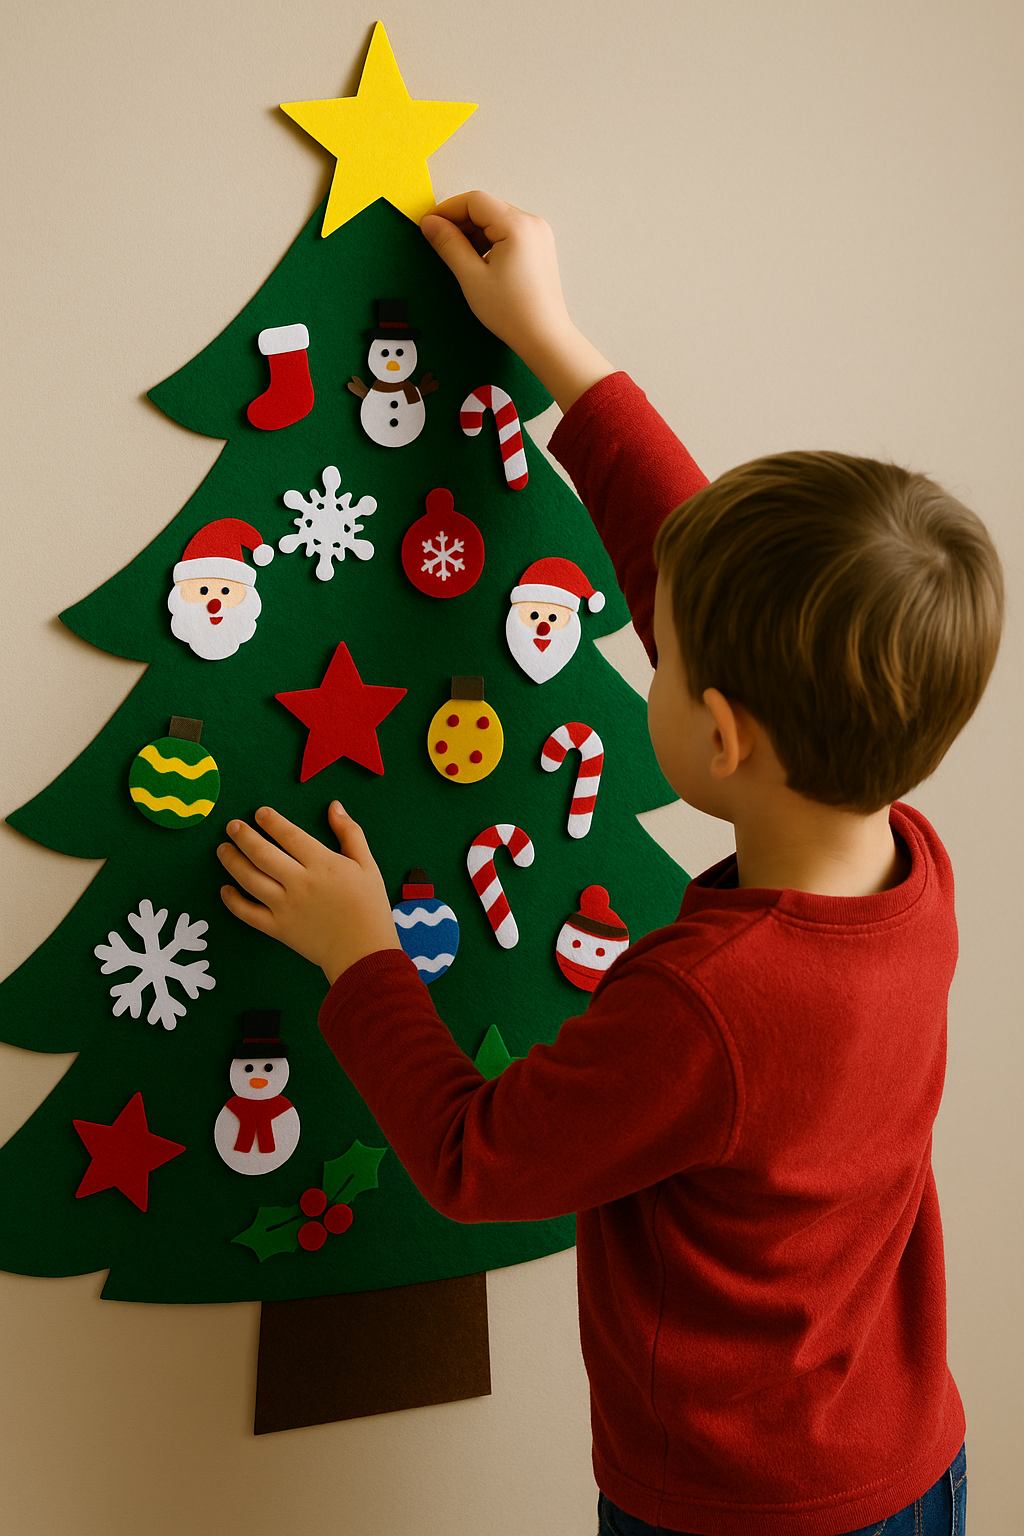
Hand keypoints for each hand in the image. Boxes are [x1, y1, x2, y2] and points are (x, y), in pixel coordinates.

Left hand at [217, 803, 401, 985]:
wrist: (364, 952)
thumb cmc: (369, 906)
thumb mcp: (367, 864)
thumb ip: (350, 833)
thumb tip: (334, 806)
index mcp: (323, 864)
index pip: (289, 835)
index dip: (271, 821)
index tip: (259, 812)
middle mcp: (300, 883)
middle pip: (263, 854)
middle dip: (244, 836)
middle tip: (231, 826)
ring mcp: (286, 907)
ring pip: (251, 880)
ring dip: (232, 862)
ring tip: (223, 849)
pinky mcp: (278, 929)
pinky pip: (249, 913)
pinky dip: (233, 902)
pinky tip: (225, 889)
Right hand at [420, 190, 614, 411]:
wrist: (543, 337)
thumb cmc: (511, 312)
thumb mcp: (471, 277)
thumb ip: (448, 244)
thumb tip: (429, 223)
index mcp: (517, 225)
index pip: (474, 201)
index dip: (447, 210)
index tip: (428, 226)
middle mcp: (532, 223)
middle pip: (486, 208)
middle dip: (460, 222)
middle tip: (439, 242)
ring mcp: (539, 235)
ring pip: (497, 220)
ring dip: (474, 233)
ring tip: (459, 257)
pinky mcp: (539, 248)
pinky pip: (508, 233)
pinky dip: (490, 241)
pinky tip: (478, 262)